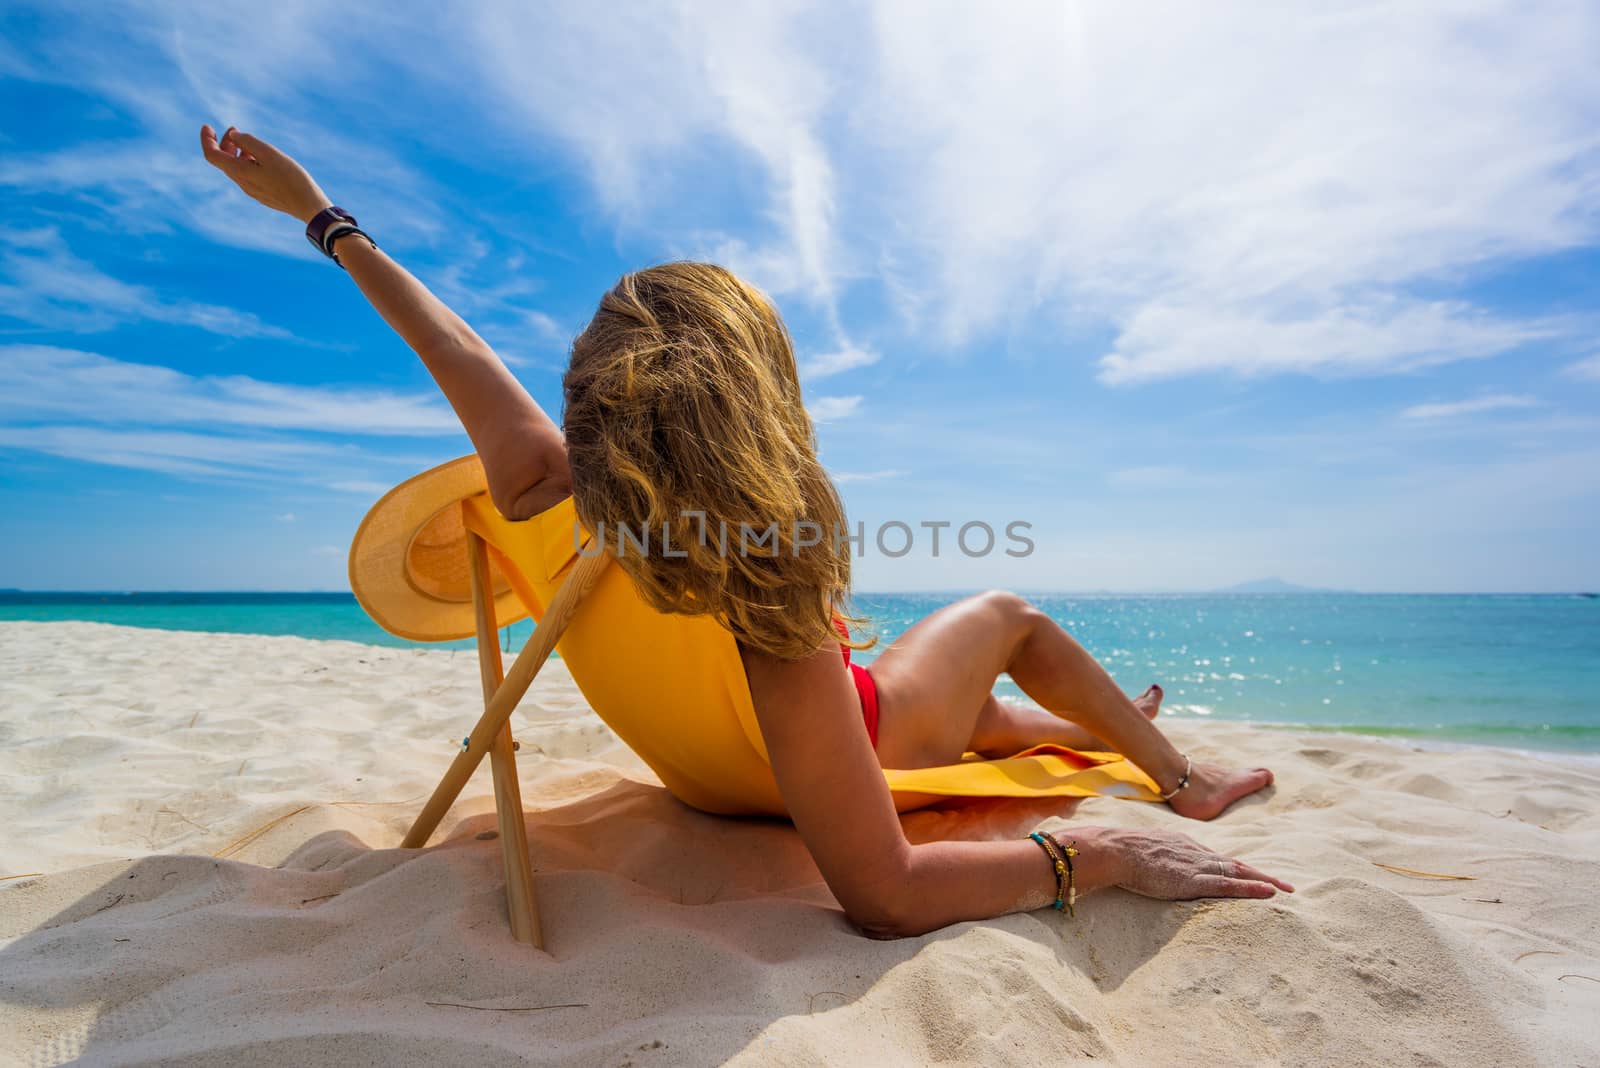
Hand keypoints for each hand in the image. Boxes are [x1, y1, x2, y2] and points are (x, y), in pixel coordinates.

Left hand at [199, 124, 332, 223]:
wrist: (308, 205)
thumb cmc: (290, 177)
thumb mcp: (269, 153)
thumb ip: (248, 141)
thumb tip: (233, 136)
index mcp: (240, 172)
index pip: (212, 155)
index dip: (206, 139)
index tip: (207, 126)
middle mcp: (242, 183)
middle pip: (223, 160)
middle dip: (224, 142)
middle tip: (234, 128)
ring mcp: (252, 190)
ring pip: (235, 168)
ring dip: (236, 152)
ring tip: (247, 141)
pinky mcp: (262, 194)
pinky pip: (247, 175)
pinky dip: (246, 162)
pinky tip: (259, 158)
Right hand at [1086, 825, 1294, 899]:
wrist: (1117, 850)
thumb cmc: (1124, 851)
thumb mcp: (1149, 850)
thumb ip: (1162, 857)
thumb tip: (1159, 865)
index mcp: (1187, 847)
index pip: (1220, 859)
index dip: (1241, 868)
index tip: (1258, 876)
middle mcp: (1198, 853)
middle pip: (1237, 864)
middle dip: (1263, 874)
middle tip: (1287, 886)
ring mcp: (1197, 866)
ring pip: (1239, 873)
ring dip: (1265, 881)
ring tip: (1287, 890)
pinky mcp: (1193, 880)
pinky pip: (1228, 886)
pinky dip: (1251, 888)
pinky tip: (1269, 893)